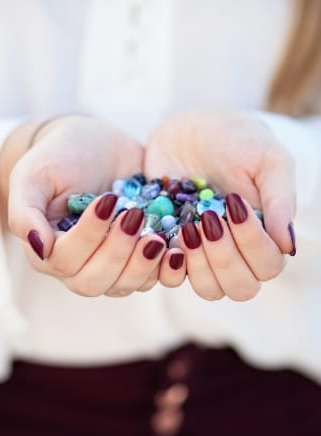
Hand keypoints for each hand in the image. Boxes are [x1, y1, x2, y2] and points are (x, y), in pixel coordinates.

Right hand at [0, 116, 166, 295]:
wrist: (96, 145)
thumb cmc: (59, 156)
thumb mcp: (34, 175)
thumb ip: (25, 212)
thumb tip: (40, 248)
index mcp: (48, 249)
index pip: (64, 260)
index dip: (87, 237)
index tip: (108, 201)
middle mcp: (77, 265)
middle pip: (94, 281)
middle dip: (117, 253)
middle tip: (135, 218)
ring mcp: (110, 265)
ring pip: (125, 285)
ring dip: (143, 264)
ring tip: (158, 236)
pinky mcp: (138, 257)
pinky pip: (153, 277)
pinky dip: (166, 268)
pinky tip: (178, 248)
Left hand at [145, 110, 295, 299]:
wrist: (188, 130)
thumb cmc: (235, 141)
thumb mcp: (267, 159)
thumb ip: (280, 201)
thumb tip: (289, 247)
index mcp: (264, 235)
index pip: (268, 265)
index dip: (253, 245)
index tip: (234, 205)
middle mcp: (236, 252)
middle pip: (240, 287)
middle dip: (224, 258)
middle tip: (209, 219)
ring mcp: (202, 255)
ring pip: (208, 289)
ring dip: (198, 264)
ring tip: (187, 226)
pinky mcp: (171, 249)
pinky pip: (170, 277)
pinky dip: (167, 263)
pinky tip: (162, 235)